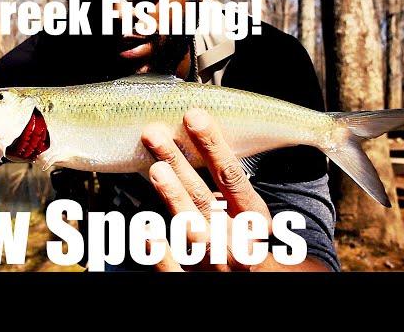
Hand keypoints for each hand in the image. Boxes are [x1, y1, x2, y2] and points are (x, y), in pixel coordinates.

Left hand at [141, 108, 272, 270]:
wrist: (258, 287)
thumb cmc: (246, 244)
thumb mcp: (248, 216)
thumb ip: (226, 187)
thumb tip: (198, 141)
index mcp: (252, 219)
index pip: (232, 177)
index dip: (213, 146)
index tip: (194, 117)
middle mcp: (236, 241)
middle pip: (205, 197)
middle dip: (179, 164)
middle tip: (156, 135)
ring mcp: (214, 264)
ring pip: (193, 230)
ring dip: (175, 198)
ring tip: (156, 170)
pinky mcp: (193, 281)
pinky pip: (175, 269)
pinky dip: (160, 251)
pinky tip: (144, 230)